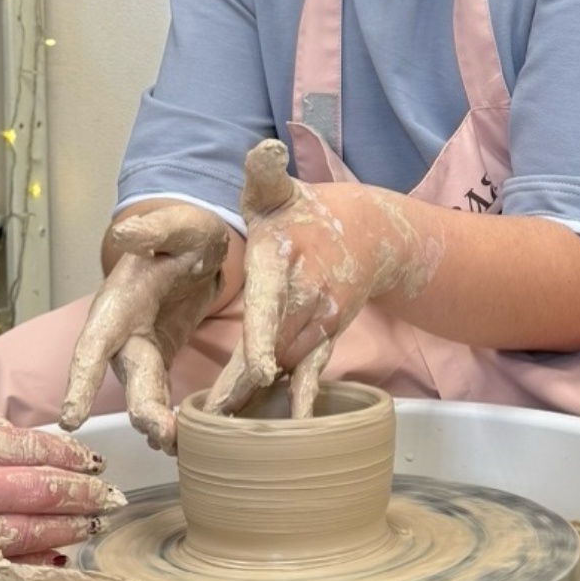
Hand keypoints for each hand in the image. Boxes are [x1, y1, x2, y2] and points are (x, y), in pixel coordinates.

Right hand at [0, 396, 113, 577]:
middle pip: (40, 490)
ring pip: (25, 531)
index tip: (89, 458)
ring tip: (92, 526)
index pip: (28, 446)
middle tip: (111, 496)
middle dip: (83, 494)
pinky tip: (50, 561)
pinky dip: (26, 562)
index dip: (67, 453)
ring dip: (66, 529)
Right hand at [60, 199, 231, 448]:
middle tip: (161, 435)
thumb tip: (125, 232)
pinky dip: (171, 417)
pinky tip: (182, 440)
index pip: (92, 345)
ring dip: (157, 422)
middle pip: (126, 379)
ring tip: (176, 444)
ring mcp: (141, 351)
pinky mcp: (161, 362)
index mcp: (118, 303)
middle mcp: (121, 333)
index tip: (71, 418)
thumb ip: (157, 229)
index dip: (80, 382)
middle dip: (141, 410)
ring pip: (144, 395)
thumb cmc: (183, 235)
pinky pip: (162, 395)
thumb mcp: (180, 225)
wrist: (196, 248)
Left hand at [207, 141, 436, 416]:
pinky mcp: (325, 339)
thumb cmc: (304, 213)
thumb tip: (262, 149)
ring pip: (285, 367)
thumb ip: (264, 173)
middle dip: (242, 384)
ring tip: (219, 431)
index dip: (263, 335)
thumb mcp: (278, 190)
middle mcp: (306, 296)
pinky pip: (308, 376)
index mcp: (284, 259)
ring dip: (254, 398)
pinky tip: (279, 431)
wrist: (369, 235)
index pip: (271, 300)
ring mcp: (319, 322)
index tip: (259, 368)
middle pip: (271, 347)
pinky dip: (293, 402)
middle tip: (210, 418)